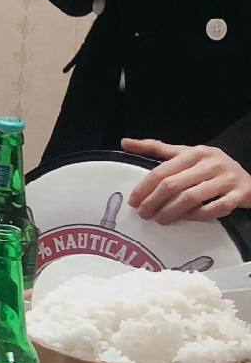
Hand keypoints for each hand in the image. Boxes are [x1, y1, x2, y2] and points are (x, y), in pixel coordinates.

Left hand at [122, 137, 250, 221]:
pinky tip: (185, 219)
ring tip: (159, 220)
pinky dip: (197, 216)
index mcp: (194, 152)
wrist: (248, 177)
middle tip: (143, 214)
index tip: (133, 201)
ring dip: (171, 212)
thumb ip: (156, 148)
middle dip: (153, 202)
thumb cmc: (208, 166)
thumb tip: (124, 142)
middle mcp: (211, 164)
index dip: (144, 188)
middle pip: (173, 185)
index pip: (162, 171)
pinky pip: (214, 209)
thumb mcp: (185, 153)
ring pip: (191, 198)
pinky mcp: (240, 195)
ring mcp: (226, 179)